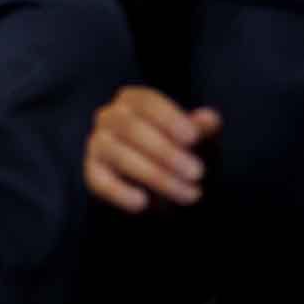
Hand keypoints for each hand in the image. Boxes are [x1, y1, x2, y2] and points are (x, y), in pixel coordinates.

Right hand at [83, 85, 220, 213]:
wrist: (170, 194)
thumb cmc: (186, 159)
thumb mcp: (202, 146)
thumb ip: (205, 132)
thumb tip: (210, 119)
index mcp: (134, 101)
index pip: (145, 101)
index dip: (168, 118)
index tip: (193, 138)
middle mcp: (110, 117)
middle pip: (130, 126)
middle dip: (165, 151)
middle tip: (197, 173)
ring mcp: (97, 144)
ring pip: (117, 153)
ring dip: (154, 175)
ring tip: (187, 194)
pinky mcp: (92, 173)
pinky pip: (100, 180)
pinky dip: (120, 191)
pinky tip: (143, 203)